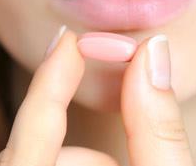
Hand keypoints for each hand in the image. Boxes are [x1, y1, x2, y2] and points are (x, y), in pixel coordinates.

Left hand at [0, 28, 193, 165]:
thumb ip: (159, 128)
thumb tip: (154, 54)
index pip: (36, 125)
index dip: (52, 77)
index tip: (67, 41)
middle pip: (37, 148)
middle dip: (84, 147)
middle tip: (130, 160)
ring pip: (40, 158)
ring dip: (82, 159)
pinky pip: (39, 165)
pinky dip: (71, 163)